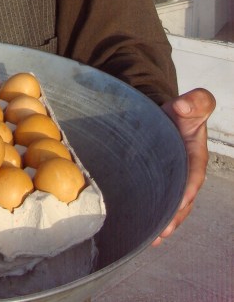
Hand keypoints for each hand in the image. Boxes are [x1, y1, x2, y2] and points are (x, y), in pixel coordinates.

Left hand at [155, 87, 215, 244]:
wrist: (168, 114)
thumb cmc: (182, 111)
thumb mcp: (193, 103)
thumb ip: (195, 102)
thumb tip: (182, 107)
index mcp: (196, 156)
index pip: (194, 175)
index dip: (188, 188)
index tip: (181, 201)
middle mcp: (187, 173)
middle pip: (183, 199)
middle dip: (175, 216)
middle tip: (163, 230)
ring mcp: (174, 181)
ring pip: (172, 206)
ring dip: (164, 222)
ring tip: (153, 239)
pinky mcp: (162, 183)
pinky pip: (161, 202)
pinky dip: (154, 217)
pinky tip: (144, 233)